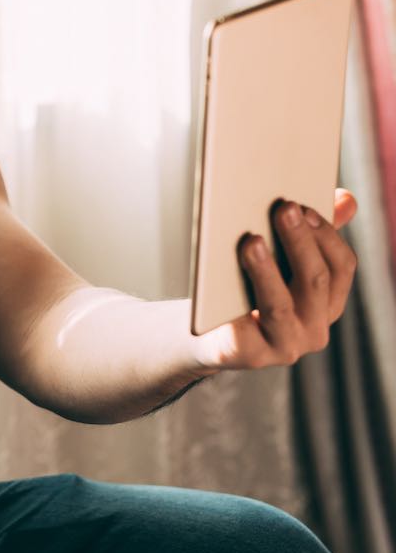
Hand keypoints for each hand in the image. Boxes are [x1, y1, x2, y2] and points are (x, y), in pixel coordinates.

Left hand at [194, 190, 356, 370]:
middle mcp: (314, 328)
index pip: (341, 266)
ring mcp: (285, 345)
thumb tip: (345, 198)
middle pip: (315, 281)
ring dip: (267, 270)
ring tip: (251, 241)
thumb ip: (308, 233)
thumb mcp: (278, 260)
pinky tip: (221, 279)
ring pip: (279, 305)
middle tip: (282, 209)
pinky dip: (235, 305)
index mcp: (327, 302)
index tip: (304, 205)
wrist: (206, 335)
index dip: (326, 235)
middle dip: (300, 242)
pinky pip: (243, 330)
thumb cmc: (245, 289)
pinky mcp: (250, 355)